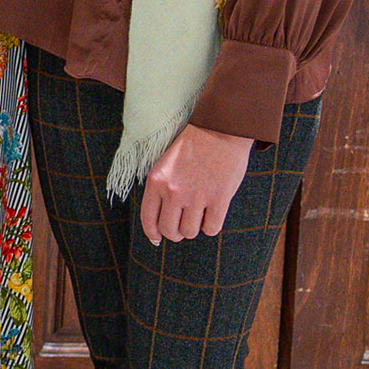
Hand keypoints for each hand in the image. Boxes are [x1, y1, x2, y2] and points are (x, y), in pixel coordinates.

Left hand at [139, 124, 253, 244]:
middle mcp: (173, 192)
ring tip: (199, 213)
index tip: (157, 239)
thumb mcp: (165, 165)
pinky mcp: (218, 199)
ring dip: (194, 227)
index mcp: (156, 181)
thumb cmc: (192, 147)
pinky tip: (212, 213)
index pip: (148, 219)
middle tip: (182, 226)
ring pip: (190, 232)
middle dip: (175, 233)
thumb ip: (160, 189)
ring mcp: (196, 196)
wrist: (219, 130)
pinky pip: (211, 229)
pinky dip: (211, 225)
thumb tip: (159, 222)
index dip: (153, 233)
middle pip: (169, 231)